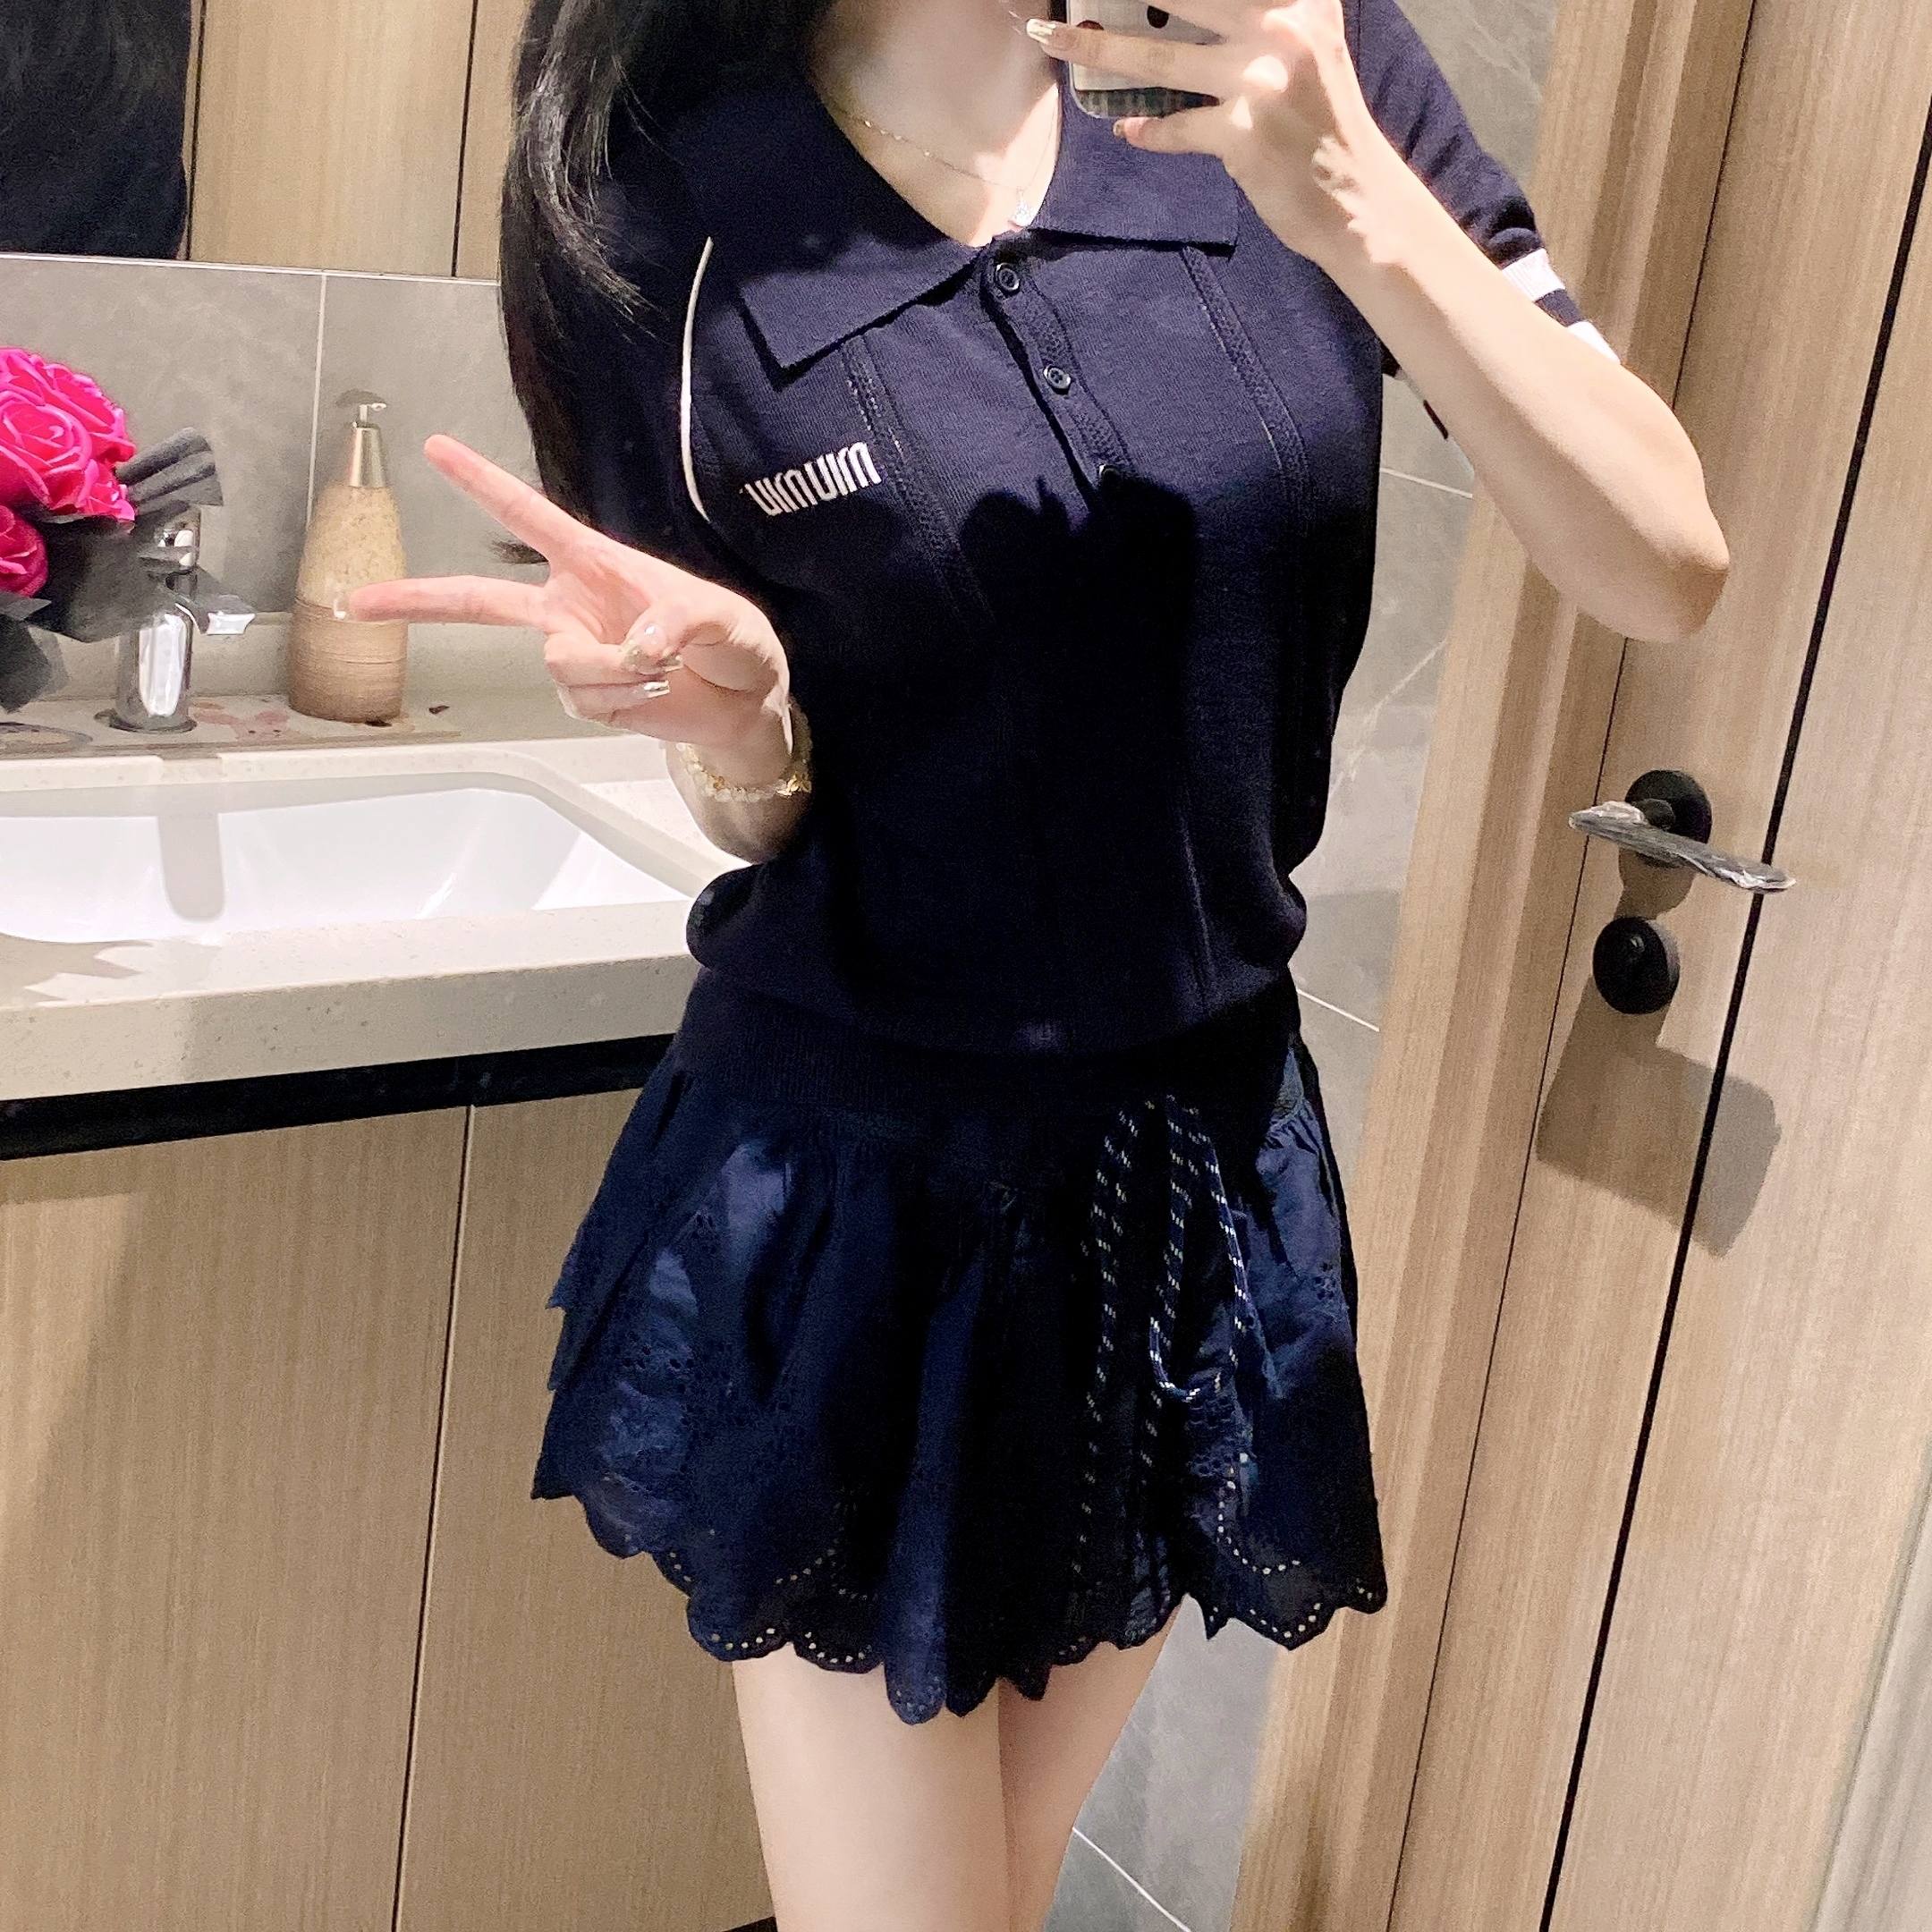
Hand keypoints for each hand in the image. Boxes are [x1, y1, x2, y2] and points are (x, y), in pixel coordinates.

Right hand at [347, 436, 794, 773]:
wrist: (746, 704)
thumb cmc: (736, 644)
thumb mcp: (725, 619)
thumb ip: (681, 621)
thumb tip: (636, 647)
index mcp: (594, 562)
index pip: (529, 516)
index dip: (482, 482)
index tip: (433, 447)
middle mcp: (571, 605)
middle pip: (480, 601)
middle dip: (418, 601)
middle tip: (355, 600)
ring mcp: (573, 653)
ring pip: (562, 663)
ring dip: (615, 671)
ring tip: (661, 669)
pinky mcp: (586, 698)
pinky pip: (585, 700)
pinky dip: (623, 700)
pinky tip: (652, 694)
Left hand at [1026, 1, 1406, 266]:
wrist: (1355, 200)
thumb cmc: (1324, 126)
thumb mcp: (1306, 47)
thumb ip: (1259, 17)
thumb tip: (1176, 6)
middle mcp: (1282, 27)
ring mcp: (1260, 80)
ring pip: (1158, 54)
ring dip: (1097, 48)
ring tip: (1054, 37)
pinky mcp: (1242, 134)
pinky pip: (1174, 127)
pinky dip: (1148, 130)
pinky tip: (1130, 130)